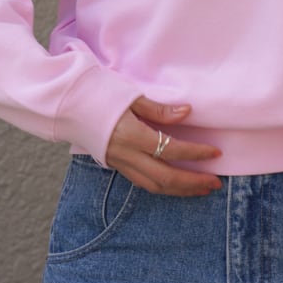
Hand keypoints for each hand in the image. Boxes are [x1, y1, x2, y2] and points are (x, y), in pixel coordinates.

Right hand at [104, 96, 223, 197]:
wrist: (67, 104)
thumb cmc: (99, 93)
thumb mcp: (131, 96)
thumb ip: (159, 110)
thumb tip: (187, 112)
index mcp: (132, 135)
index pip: (171, 149)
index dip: (195, 153)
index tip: (215, 152)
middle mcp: (127, 155)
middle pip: (165, 177)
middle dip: (192, 183)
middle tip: (215, 183)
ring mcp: (119, 163)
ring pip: (154, 186)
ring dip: (179, 190)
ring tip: (200, 189)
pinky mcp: (115, 165)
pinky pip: (143, 183)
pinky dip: (162, 186)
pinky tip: (174, 184)